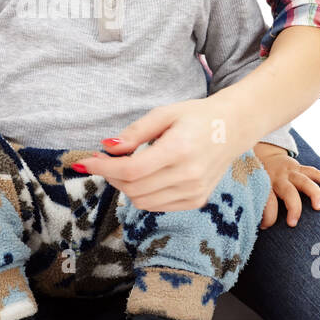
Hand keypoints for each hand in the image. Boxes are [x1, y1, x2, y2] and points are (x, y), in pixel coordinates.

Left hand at [72, 97, 252, 211]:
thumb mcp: (164, 113)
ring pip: (142, 201)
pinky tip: (143, 177)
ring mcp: (194, 192)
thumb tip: (108, 147)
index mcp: (179, 150)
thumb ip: (135, 132)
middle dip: (110, 176)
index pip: (131, 170)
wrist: (234, 128)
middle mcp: (188, 175)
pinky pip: (156, 205)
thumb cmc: (197, 116)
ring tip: (123, 166)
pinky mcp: (196, 201)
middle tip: (103, 159)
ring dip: (124, 187)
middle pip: (133, 188)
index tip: (86, 161)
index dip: (103, 168)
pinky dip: (142, 194)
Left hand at [253, 141, 319, 227]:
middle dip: (292, 208)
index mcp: (265, 185)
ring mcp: (291, 172)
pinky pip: (315, 172)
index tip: (265, 227)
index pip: (267, 202)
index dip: (267, 217)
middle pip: (288, 192)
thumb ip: (260, 207)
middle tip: (293, 224)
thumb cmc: (260, 182)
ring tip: (319, 207)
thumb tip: (260, 229)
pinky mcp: (301, 168)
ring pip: (305, 181)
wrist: (265, 158)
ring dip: (314, 194)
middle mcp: (278, 178)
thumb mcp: (255, 191)